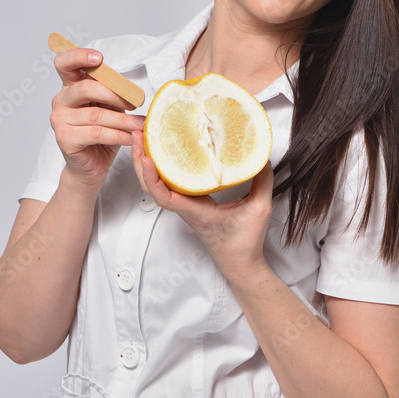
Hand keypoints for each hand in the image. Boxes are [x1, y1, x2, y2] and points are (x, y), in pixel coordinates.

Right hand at [49, 47, 144, 192]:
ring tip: (140, 125)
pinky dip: (117, 135)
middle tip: (135, 103)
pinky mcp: (64, 139)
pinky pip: (96, 133)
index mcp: (70, 87)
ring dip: (123, 120)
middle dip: (115, 94)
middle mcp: (60, 101)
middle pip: (85, 88)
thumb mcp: (110, 109)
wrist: (92, 167)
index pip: (65, 64)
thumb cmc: (102, 135)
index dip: (78, 56)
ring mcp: (59, 120)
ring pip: (96, 114)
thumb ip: (113, 95)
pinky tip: (130, 138)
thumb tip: (134, 91)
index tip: (99, 57)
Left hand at [131, 128, 273, 280]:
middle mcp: (186, 209)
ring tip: (143, 138)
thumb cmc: (244, 242)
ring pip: (157, 186)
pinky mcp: (189, 204)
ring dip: (146, 164)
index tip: (147, 159)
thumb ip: (262, 181)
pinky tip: (161, 152)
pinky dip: (159, 169)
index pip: (167, 198)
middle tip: (136, 134)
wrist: (239, 263)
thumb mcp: (260, 209)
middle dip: (141, 161)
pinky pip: (168, 186)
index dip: (153, 179)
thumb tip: (260, 156)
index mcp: (197, 213)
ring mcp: (185, 207)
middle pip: (152, 188)